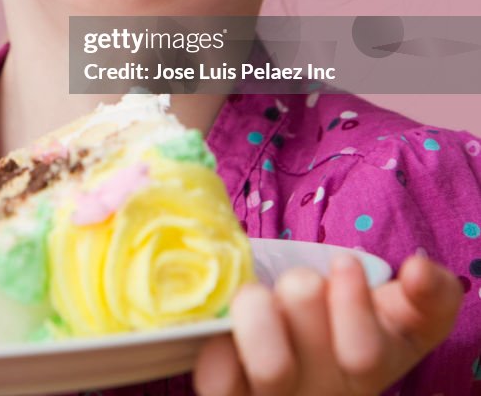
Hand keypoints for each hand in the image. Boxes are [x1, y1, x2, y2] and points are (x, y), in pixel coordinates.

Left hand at [194, 254, 462, 395]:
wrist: (296, 342)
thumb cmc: (346, 317)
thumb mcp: (396, 310)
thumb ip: (425, 293)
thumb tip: (419, 270)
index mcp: (370, 370)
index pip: (369, 356)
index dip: (355, 304)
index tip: (344, 264)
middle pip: (319, 353)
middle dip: (302, 291)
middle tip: (299, 280)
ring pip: (273, 367)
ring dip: (259, 310)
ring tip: (258, 295)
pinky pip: (217, 378)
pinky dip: (219, 342)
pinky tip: (227, 329)